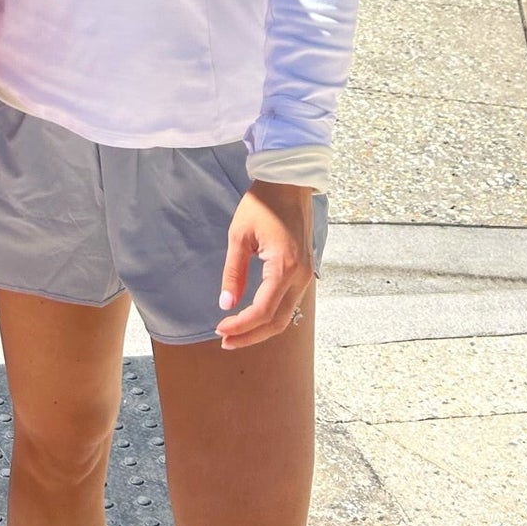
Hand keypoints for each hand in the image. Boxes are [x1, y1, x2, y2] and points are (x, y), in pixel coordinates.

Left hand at [215, 180, 314, 349]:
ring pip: (287, 315)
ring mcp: (306, 275)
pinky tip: (255, 317)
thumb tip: (226, 304)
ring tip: (237, 334)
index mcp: (284, 267)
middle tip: (226, 342)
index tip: (219, 329)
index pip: (263, 310)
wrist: (289, 183)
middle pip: (279, 321)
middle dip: (252, 335)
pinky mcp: (305, 271)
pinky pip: (291, 302)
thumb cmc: (262, 204)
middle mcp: (300, 276)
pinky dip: (272, 315)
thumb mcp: (239, 235)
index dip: (241, 325)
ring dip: (262, 328)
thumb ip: (234, 272)